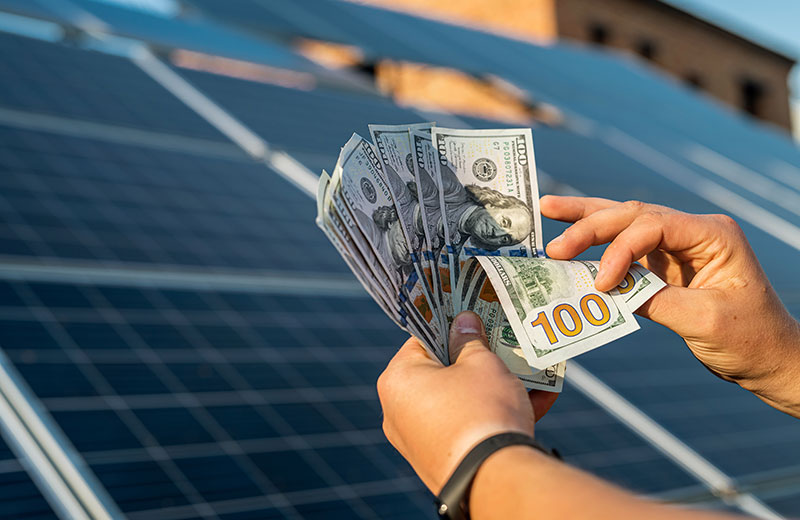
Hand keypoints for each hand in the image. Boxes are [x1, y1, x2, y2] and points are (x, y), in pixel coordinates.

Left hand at [377, 311, 557, 492]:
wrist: (493, 479)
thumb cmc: (480, 410)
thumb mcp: (481, 363)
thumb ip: (470, 339)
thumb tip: (464, 321)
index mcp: (398, 379)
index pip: (422, 339)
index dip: (451, 325)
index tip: (474, 315)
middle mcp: (399, 411)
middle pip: (443, 372)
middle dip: (478, 358)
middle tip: (504, 341)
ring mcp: (420, 439)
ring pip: (461, 401)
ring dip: (496, 385)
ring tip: (531, 369)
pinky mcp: (443, 460)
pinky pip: (470, 426)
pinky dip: (497, 413)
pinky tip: (540, 400)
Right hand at [541, 195, 799, 415]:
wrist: (770, 359)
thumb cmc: (750, 339)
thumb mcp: (704, 320)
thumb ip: (654, 299)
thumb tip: (605, 291)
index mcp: (713, 235)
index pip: (654, 226)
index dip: (620, 250)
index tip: (601, 284)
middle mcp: (694, 232)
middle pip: (633, 216)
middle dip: (591, 227)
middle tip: (555, 247)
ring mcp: (677, 246)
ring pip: (624, 222)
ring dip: (586, 219)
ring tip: (548, 208)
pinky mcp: (664, 265)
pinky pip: (624, 248)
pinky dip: (596, 244)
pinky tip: (570, 234)